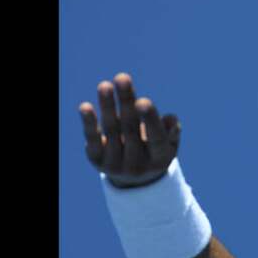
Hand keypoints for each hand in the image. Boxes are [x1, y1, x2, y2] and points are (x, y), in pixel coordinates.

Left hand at [79, 72, 180, 187]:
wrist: (133, 178)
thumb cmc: (155, 149)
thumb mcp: (169, 143)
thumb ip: (172, 131)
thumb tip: (171, 120)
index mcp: (160, 159)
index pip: (155, 138)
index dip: (149, 120)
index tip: (142, 101)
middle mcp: (138, 165)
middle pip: (130, 129)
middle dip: (126, 102)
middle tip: (122, 78)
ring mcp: (116, 165)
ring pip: (112, 130)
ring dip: (107, 106)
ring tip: (105, 85)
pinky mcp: (97, 161)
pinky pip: (93, 140)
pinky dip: (89, 123)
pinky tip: (85, 107)